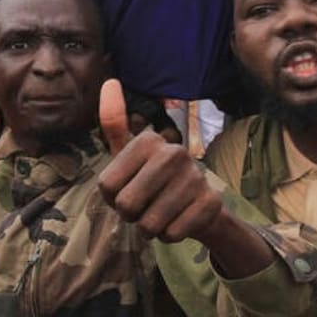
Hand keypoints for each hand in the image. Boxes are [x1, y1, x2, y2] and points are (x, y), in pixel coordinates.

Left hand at [97, 79, 224, 243]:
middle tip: (145, 204)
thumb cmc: (150, 178)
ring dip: (150, 228)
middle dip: (130, 215)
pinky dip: (170, 236)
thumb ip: (114, 122)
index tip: (128, 187)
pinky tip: (178, 221)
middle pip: (126, 205)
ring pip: (149, 224)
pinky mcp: (210, 202)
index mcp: (148, 140)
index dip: (112, 197)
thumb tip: (110, 81)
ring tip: (161, 213)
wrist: (195, 205)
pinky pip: (172, 234)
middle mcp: (173, 152)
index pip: (106, 186)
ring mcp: (195, 176)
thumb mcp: (127, 154)